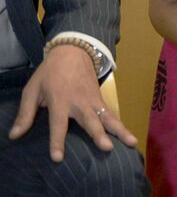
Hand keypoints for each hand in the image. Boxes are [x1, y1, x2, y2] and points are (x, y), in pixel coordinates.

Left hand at [9, 44, 137, 160]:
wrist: (74, 51)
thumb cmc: (50, 73)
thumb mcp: (32, 90)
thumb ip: (25, 113)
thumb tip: (14, 136)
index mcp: (60, 101)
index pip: (58, 124)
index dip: (57, 141)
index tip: (58, 157)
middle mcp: (79, 103)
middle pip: (90, 121)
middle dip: (99, 134)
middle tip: (107, 147)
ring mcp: (93, 100)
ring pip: (108, 117)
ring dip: (120, 130)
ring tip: (131, 142)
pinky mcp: (101, 99)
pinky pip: (111, 113)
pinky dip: (120, 124)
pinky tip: (129, 136)